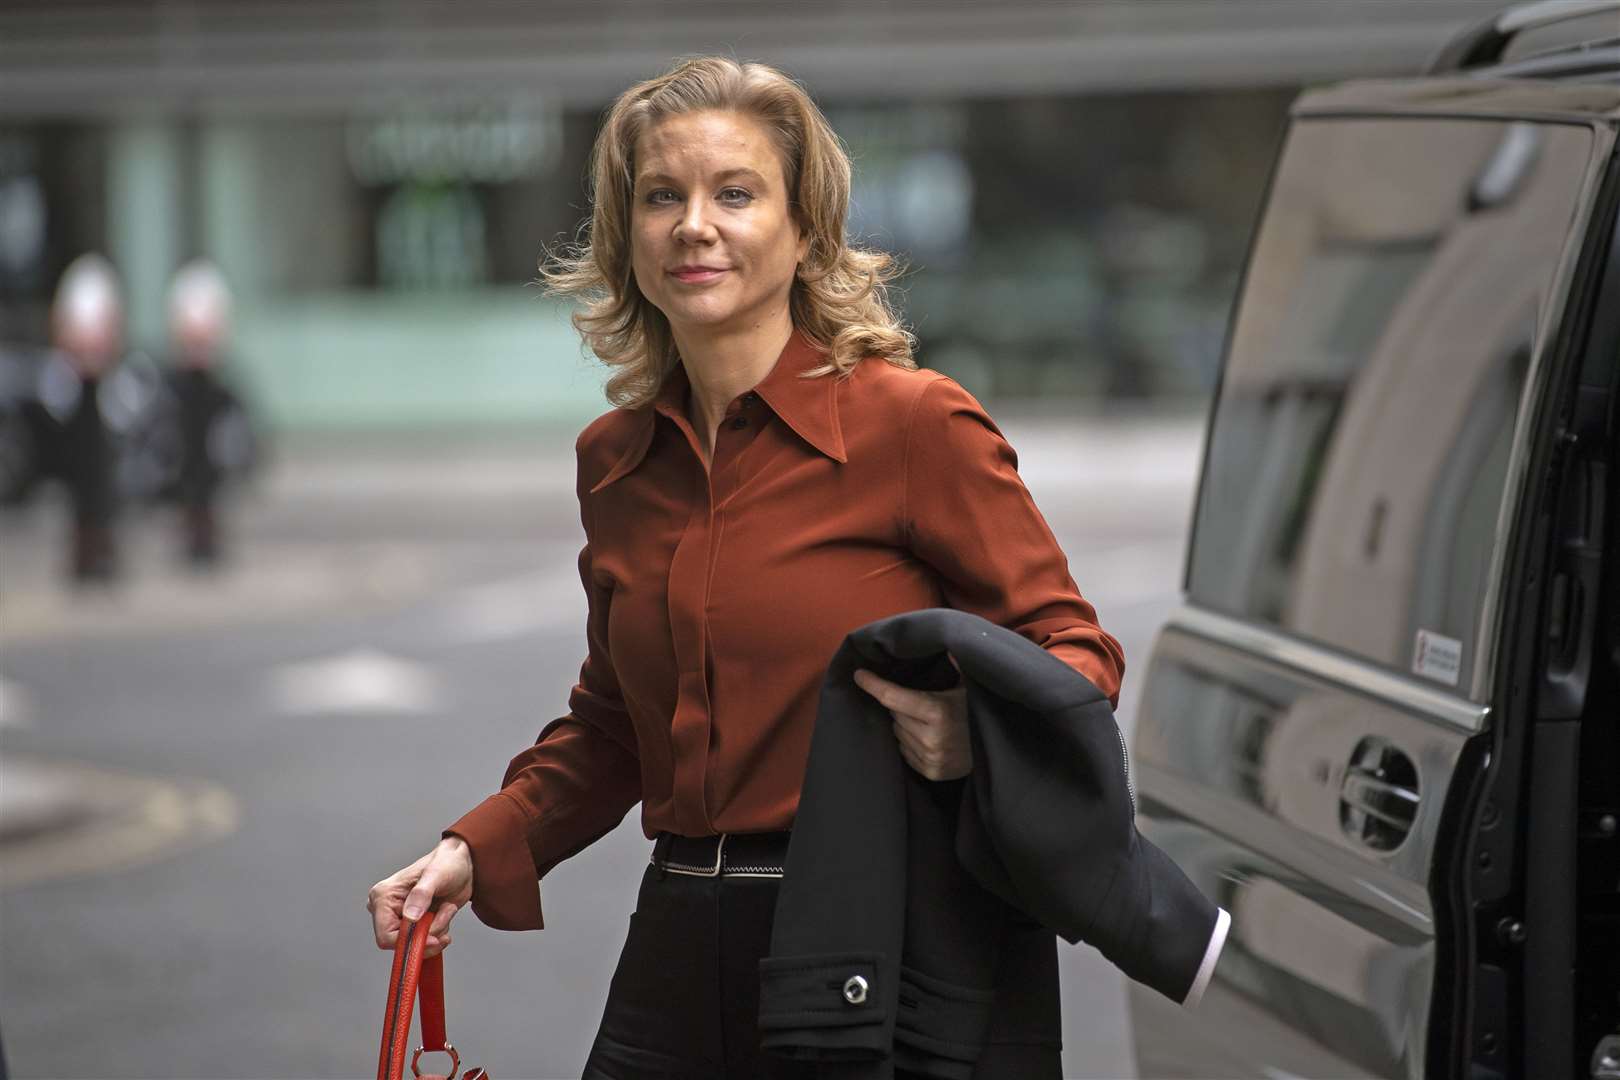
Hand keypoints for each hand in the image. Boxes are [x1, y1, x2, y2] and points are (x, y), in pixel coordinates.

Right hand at [367, 836, 473, 958]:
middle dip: (429, 934)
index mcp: (383, 896)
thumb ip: (421, 895)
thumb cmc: (447, 863)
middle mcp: (387, 909)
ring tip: (447, 908)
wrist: (461, 865)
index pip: (386, 936)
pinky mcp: (413, 924)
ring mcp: (400, 918)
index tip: (433, 938)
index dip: (410, 942)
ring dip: (438, 930)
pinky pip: (425, 941)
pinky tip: (445, 913)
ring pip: (416, 944)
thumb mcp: (436, 874)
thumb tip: (410, 917)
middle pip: (403, 944)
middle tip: (445, 913)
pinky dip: (439, 932)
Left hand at [853, 657, 971, 780]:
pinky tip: (927, 737)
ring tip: (925, 721)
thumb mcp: (970, 687)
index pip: (892, 697)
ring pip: (898, 733)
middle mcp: (930, 737)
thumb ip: (956, 666)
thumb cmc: (978, 714)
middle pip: (895, 714)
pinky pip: (905, 751)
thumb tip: (948, 647)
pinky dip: (909, 742)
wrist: (996, 753)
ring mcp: (929, 757)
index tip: (859, 675)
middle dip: (900, 706)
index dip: (873, 684)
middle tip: (918, 701)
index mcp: (937, 711)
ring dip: (904, 725)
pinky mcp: (930, 772)